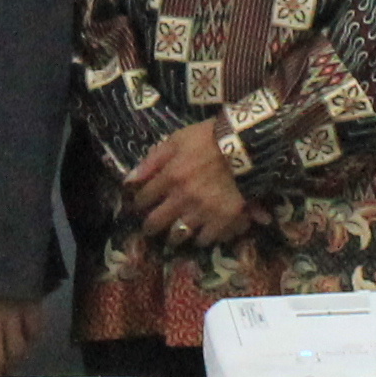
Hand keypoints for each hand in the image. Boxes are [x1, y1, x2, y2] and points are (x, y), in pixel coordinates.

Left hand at [125, 124, 248, 246]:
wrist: (245, 145)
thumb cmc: (209, 138)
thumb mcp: (177, 140)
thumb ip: (152, 160)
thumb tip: (130, 180)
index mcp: (170, 177)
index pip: (144, 198)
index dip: (139, 202)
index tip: (140, 205)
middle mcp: (182, 198)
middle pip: (157, 222)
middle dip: (150, 227)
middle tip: (151, 228)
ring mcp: (202, 211)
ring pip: (179, 234)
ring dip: (174, 235)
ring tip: (175, 236)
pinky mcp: (223, 219)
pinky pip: (207, 238)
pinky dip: (202, 238)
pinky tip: (201, 234)